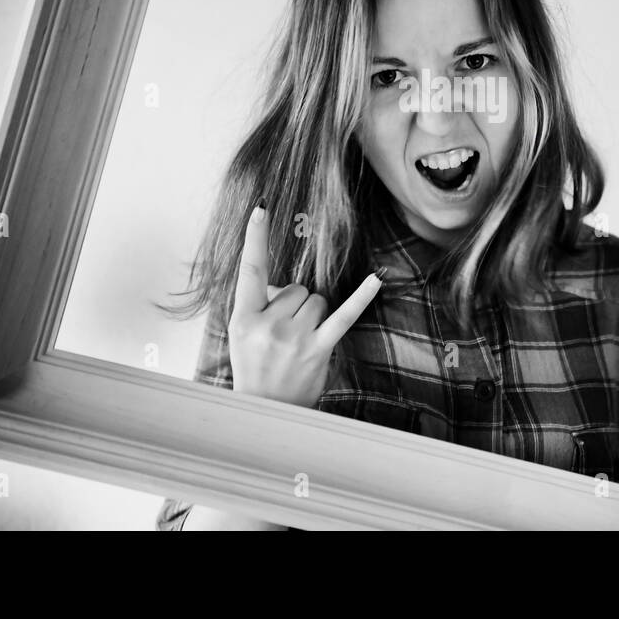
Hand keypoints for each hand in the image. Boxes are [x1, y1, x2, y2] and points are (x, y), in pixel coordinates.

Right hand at [226, 201, 382, 407]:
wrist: (265, 410)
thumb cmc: (254, 367)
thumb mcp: (242, 334)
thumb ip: (261, 304)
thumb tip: (287, 287)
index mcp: (244, 317)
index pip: (250, 269)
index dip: (255, 237)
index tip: (262, 208)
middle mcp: (268, 325)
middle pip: (297, 288)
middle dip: (294, 305)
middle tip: (283, 336)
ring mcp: (294, 338)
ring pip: (316, 300)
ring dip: (313, 316)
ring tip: (298, 343)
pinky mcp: (318, 349)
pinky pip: (343, 315)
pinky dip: (360, 297)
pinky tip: (376, 280)